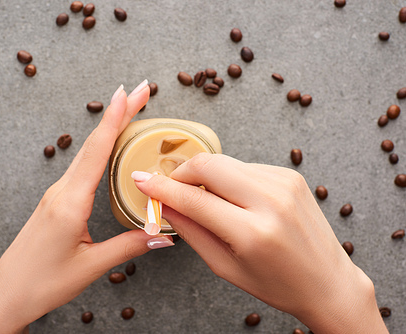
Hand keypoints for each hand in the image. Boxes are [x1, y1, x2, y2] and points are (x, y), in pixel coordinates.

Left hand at [0, 80, 173, 333]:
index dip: (114, 119)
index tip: (127, 92)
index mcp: (69, 202)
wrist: (6, 296)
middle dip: (118, 114)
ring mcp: (56, 194)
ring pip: (86, 153)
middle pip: (93, 144)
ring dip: (109, 129)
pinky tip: (109, 149)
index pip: (97, 152)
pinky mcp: (55, 202)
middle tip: (140, 91)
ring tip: (130, 112)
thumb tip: (162, 235)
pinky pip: (81, 168)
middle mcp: (61, 191)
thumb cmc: (42, 283)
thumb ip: (129, 246)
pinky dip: (99, 150)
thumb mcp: (91, 266)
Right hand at [132, 153, 387, 332]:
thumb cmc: (277, 284)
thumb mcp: (225, 266)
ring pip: (225, 163)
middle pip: (208, 164)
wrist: (328, 281)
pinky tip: (235, 199)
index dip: (161, 188)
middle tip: (171, 187)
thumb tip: (162, 204)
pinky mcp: (290, 175)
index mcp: (253, 233)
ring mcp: (284, 183)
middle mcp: (271, 201)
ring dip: (206, 176)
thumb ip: (190, 231)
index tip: (142, 181)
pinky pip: (245, 167)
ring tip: (206, 200)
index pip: (193, 199)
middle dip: (181, 172)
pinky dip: (230, 179)